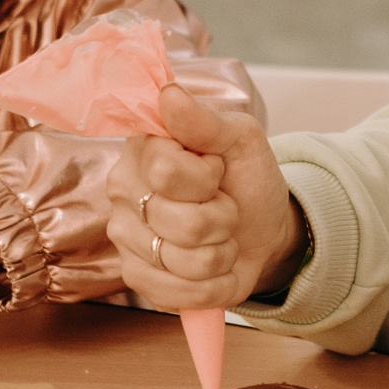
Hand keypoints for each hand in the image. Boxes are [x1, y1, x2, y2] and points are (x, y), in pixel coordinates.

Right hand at [105, 84, 301, 310]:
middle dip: (222, 218)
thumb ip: (205, 120)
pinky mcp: (137, 278)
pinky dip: (212, 285)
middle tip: (223, 206)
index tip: (216, 168)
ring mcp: (126, 238)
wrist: (263, 229)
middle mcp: (125, 193)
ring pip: (183, 261)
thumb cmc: (247, 179)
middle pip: (180, 222)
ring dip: (220, 252)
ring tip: (219, 236)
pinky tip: (213, 265)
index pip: (166, 172)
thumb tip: (168, 94)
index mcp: (144, 150)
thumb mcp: (241, 140)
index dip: (206, 177)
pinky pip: (178, 294)